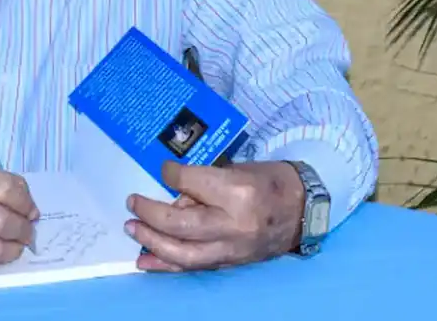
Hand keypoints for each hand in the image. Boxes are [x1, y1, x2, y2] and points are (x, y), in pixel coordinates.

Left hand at [126, 160, 304, 271]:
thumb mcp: (238, 169)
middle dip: (151, 214)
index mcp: (238, 192)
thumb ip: (204, 182)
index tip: (162, 171)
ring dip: (152, 242)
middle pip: (181, 225)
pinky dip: (166, 264)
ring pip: (184, 254)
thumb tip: (173, 194)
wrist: (304, 209)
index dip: (170, 175)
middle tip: (132, 204)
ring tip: (132, 229)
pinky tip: (145, 260)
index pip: (192, 183)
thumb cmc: (270, 181)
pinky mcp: (231, 263)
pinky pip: (194, 267)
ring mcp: (233, 248)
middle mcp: (234, 224)